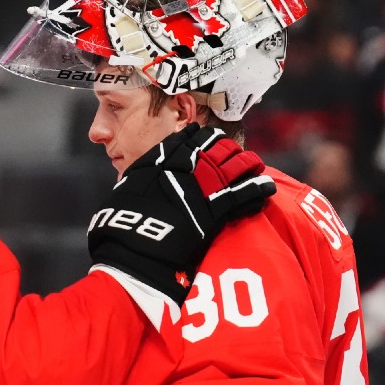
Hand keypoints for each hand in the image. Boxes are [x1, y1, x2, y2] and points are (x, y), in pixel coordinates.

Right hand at [87, 123, 274, 306]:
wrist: (130, 247)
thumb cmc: (118, 224)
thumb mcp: (124, 192)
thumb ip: (138, 182)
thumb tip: (136, 182)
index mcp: (160, 159)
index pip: (187, 138)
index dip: (201, 137)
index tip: (209, 137)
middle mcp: (184, 167)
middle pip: (214, 147)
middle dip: (226, 148)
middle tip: (234, 152)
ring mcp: (201, 186)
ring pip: (232, 166)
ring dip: (246, 163)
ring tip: (256, 165)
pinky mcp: (214, 211)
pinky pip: (242, 195)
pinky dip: (257, 189)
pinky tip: (266, 186)